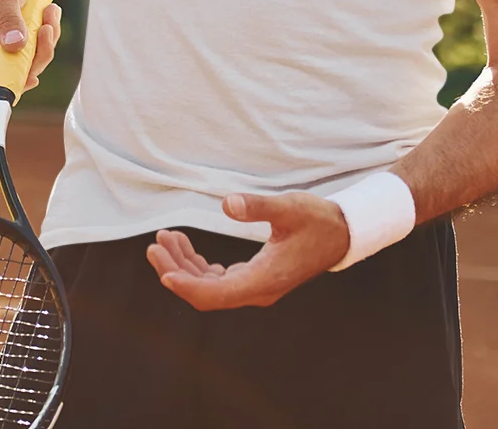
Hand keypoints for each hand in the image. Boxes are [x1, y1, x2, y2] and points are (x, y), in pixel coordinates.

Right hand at [0, 0, 61, 89]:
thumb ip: (8, 19)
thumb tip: (16, 46)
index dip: (8, 85)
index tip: (32, 77)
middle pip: (15, 72)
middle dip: (39, 54)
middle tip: (48, 27)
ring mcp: (0, 42)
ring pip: (28, 60)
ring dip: (46, 40)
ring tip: (50, 11)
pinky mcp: (12, 36)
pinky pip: (33, 45)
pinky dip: (45, 32)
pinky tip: (48, 12)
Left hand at [145, 192, 348, 309]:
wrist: (342, 234)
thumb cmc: (318, 220)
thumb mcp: (288, 208)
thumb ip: (258, 207)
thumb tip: (227, 204)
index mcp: (264, 280)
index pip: (215, 294)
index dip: (186, 285)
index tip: (163, 270)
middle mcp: (257, 290)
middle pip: (206, 292)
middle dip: (176, 270)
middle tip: (156, 244)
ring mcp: (255, 286)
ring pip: (209, 286)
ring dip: (184, 265)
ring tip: (166, 238)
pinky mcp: (255, 277)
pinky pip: (218, 279)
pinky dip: (198, 265)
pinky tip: (186, 246)